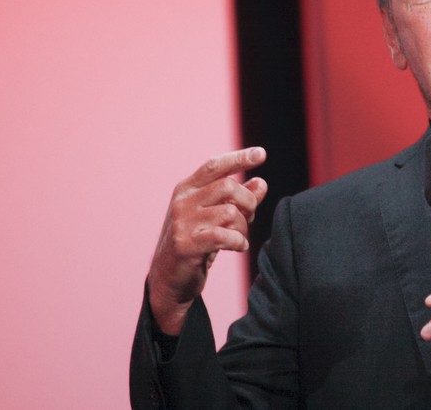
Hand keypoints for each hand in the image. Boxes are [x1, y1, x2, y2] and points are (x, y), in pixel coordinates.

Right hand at [148, 147, 267, 334]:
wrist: (168, 278)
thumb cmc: (196, 242)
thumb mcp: (216, 216)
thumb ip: (238, 199)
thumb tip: (261, 182)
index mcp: (187, 188)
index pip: (215, 165)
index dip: (239, 158)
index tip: (261, 153)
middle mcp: (182, 201)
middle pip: (228, 186)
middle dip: (248, 201)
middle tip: (250, 217)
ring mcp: (182, 222)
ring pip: (230, 212)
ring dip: (244, 227)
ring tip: (240, 237)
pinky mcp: (186, 245)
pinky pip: (224, 236)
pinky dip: (239, 241)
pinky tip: (238, 246)